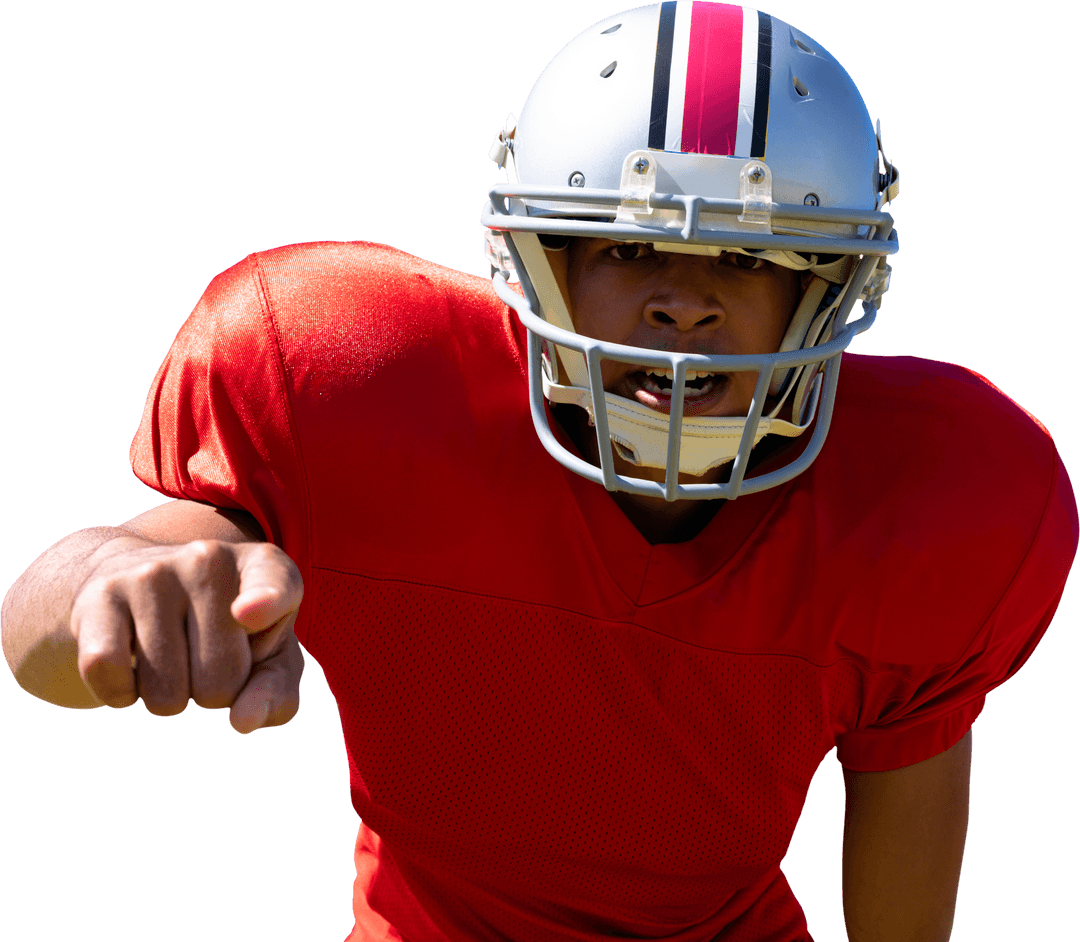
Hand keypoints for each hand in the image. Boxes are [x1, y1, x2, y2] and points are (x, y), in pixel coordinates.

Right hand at [69, 539, 303, 732]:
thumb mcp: (266, 657)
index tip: (250, 614)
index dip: (266, 600)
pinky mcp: (101, 595)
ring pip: (166, 692)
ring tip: (171, 655)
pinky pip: (106, 674)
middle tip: (203, 657)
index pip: (274, 583)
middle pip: (221, 680)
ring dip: (169, 698)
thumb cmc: (223, 632)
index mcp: (263, 566)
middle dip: (214, 693)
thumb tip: (245, 720)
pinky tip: (131, 664)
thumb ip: (275, 691)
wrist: (134, 581)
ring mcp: (153, 573)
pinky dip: (119, 693)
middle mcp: (210, 558)